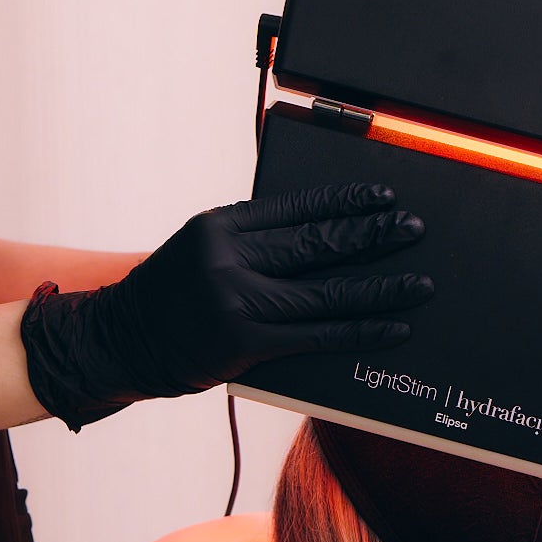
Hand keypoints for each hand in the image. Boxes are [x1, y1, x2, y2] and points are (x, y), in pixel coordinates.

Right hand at [19, 184, 432, 429]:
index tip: (383, 198)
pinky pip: (318, 334)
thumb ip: (254, 238)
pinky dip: (361, 330)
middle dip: (373, 235)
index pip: (297, 207)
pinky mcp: (245, 342)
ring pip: (326, 290)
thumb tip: (326, 230)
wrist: (119, 340)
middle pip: (318, 242)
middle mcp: (229, 257)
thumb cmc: (170, 294)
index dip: (345, 202)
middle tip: (413, 229)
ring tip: (421, 283)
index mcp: (221, 224)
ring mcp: (237, 300)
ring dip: (381, 287)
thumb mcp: (202, 247)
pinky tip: (394, 326)